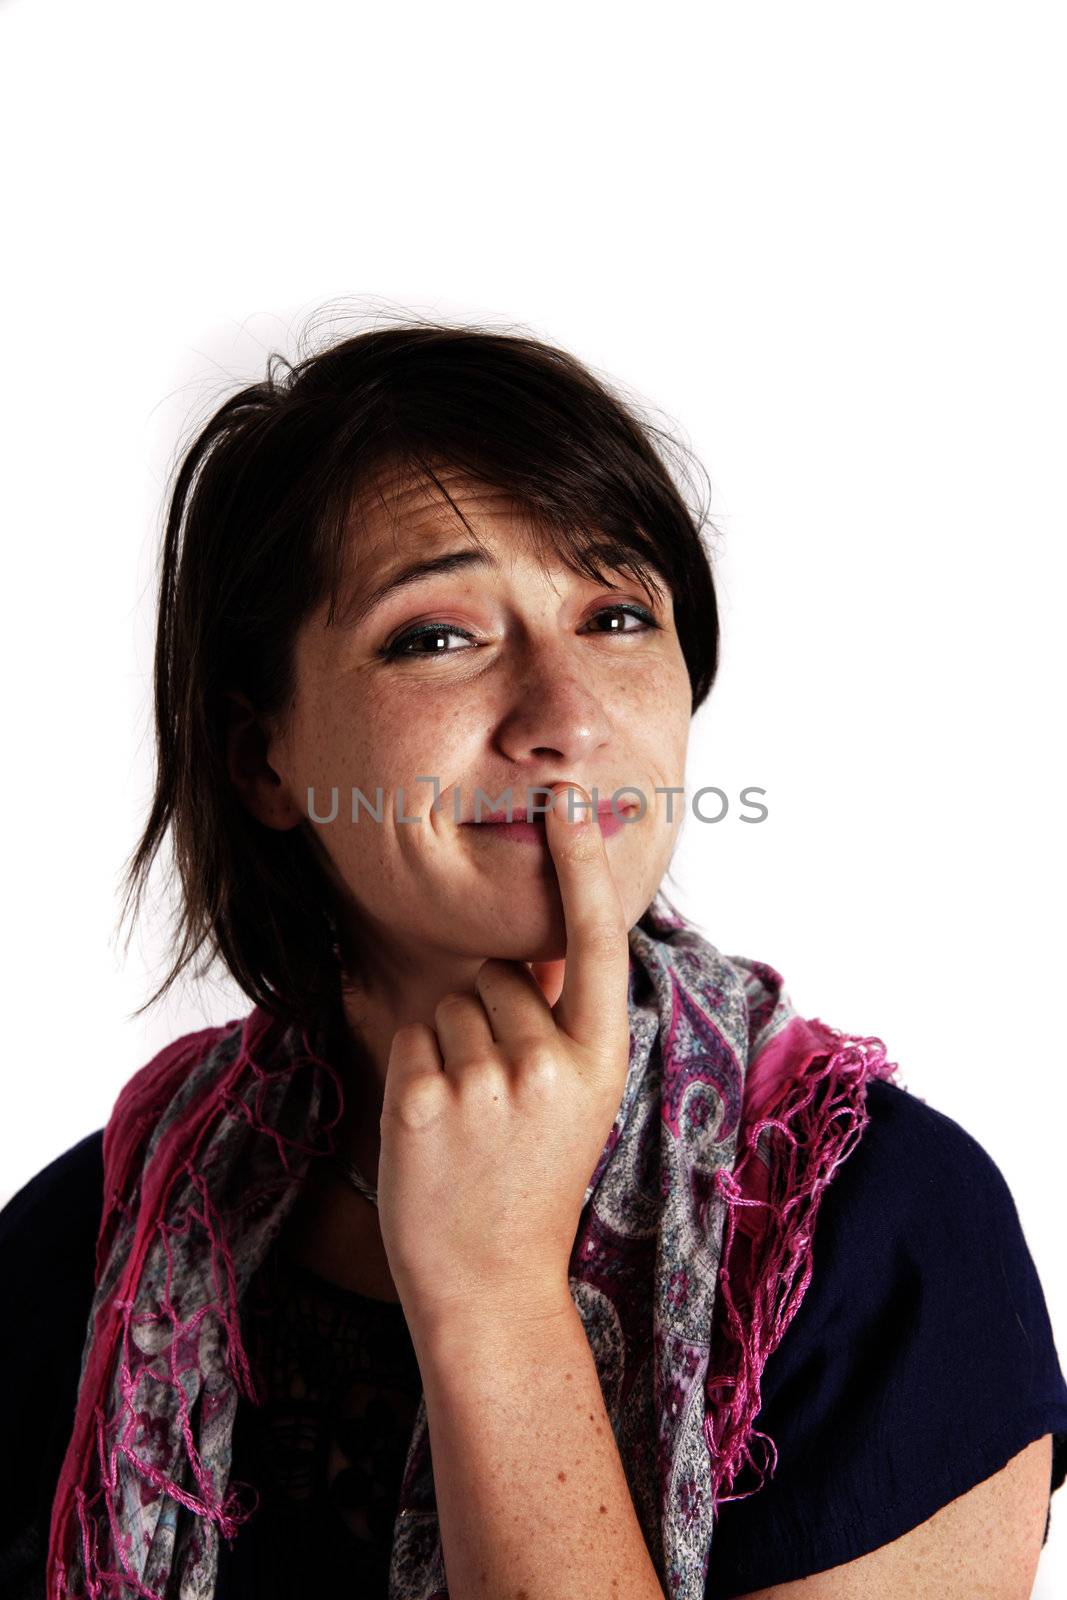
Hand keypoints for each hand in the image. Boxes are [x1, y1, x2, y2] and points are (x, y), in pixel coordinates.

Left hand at [376, 782, 631, 1339]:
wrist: (490, 1282)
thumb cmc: (533, 1178)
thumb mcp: (577, 1100)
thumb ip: (563, 1020)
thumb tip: (535, 943)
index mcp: (603, 1057)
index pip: (595, 940)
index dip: (581, 864)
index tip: (565, 796)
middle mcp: (552, 1062)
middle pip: (495, 971)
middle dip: (487, 1010)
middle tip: (500, 1099)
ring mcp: (488, 1082)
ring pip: (448, 999)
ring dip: (448, 1042)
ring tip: (470, 1119)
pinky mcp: (427, 1099)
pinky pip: (407, 1032)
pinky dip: (412, 1066)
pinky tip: (435, 1128)